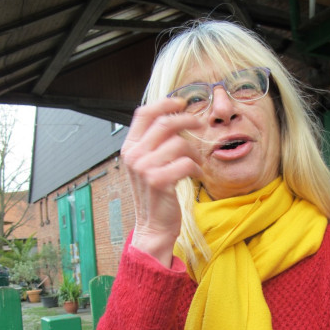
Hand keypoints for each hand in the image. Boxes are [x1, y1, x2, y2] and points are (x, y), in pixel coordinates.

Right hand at [121, 98, 203, 264]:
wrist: (152, 227)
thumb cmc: (155, 195)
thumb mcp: (148, 166)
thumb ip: (154, 144)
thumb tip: (173, 118)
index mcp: (129, 148)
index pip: (144, 113)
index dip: (165, 104)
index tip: (182, 103)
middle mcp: (134, 155)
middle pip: (165, 123)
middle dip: (187, 120)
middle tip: (199, 125)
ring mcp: (144, 168)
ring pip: (179, 143)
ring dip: (194, 151)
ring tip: (197, 163)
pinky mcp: (159, 181)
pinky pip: (185, 162)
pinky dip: (196, 168)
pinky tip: (196, 175)